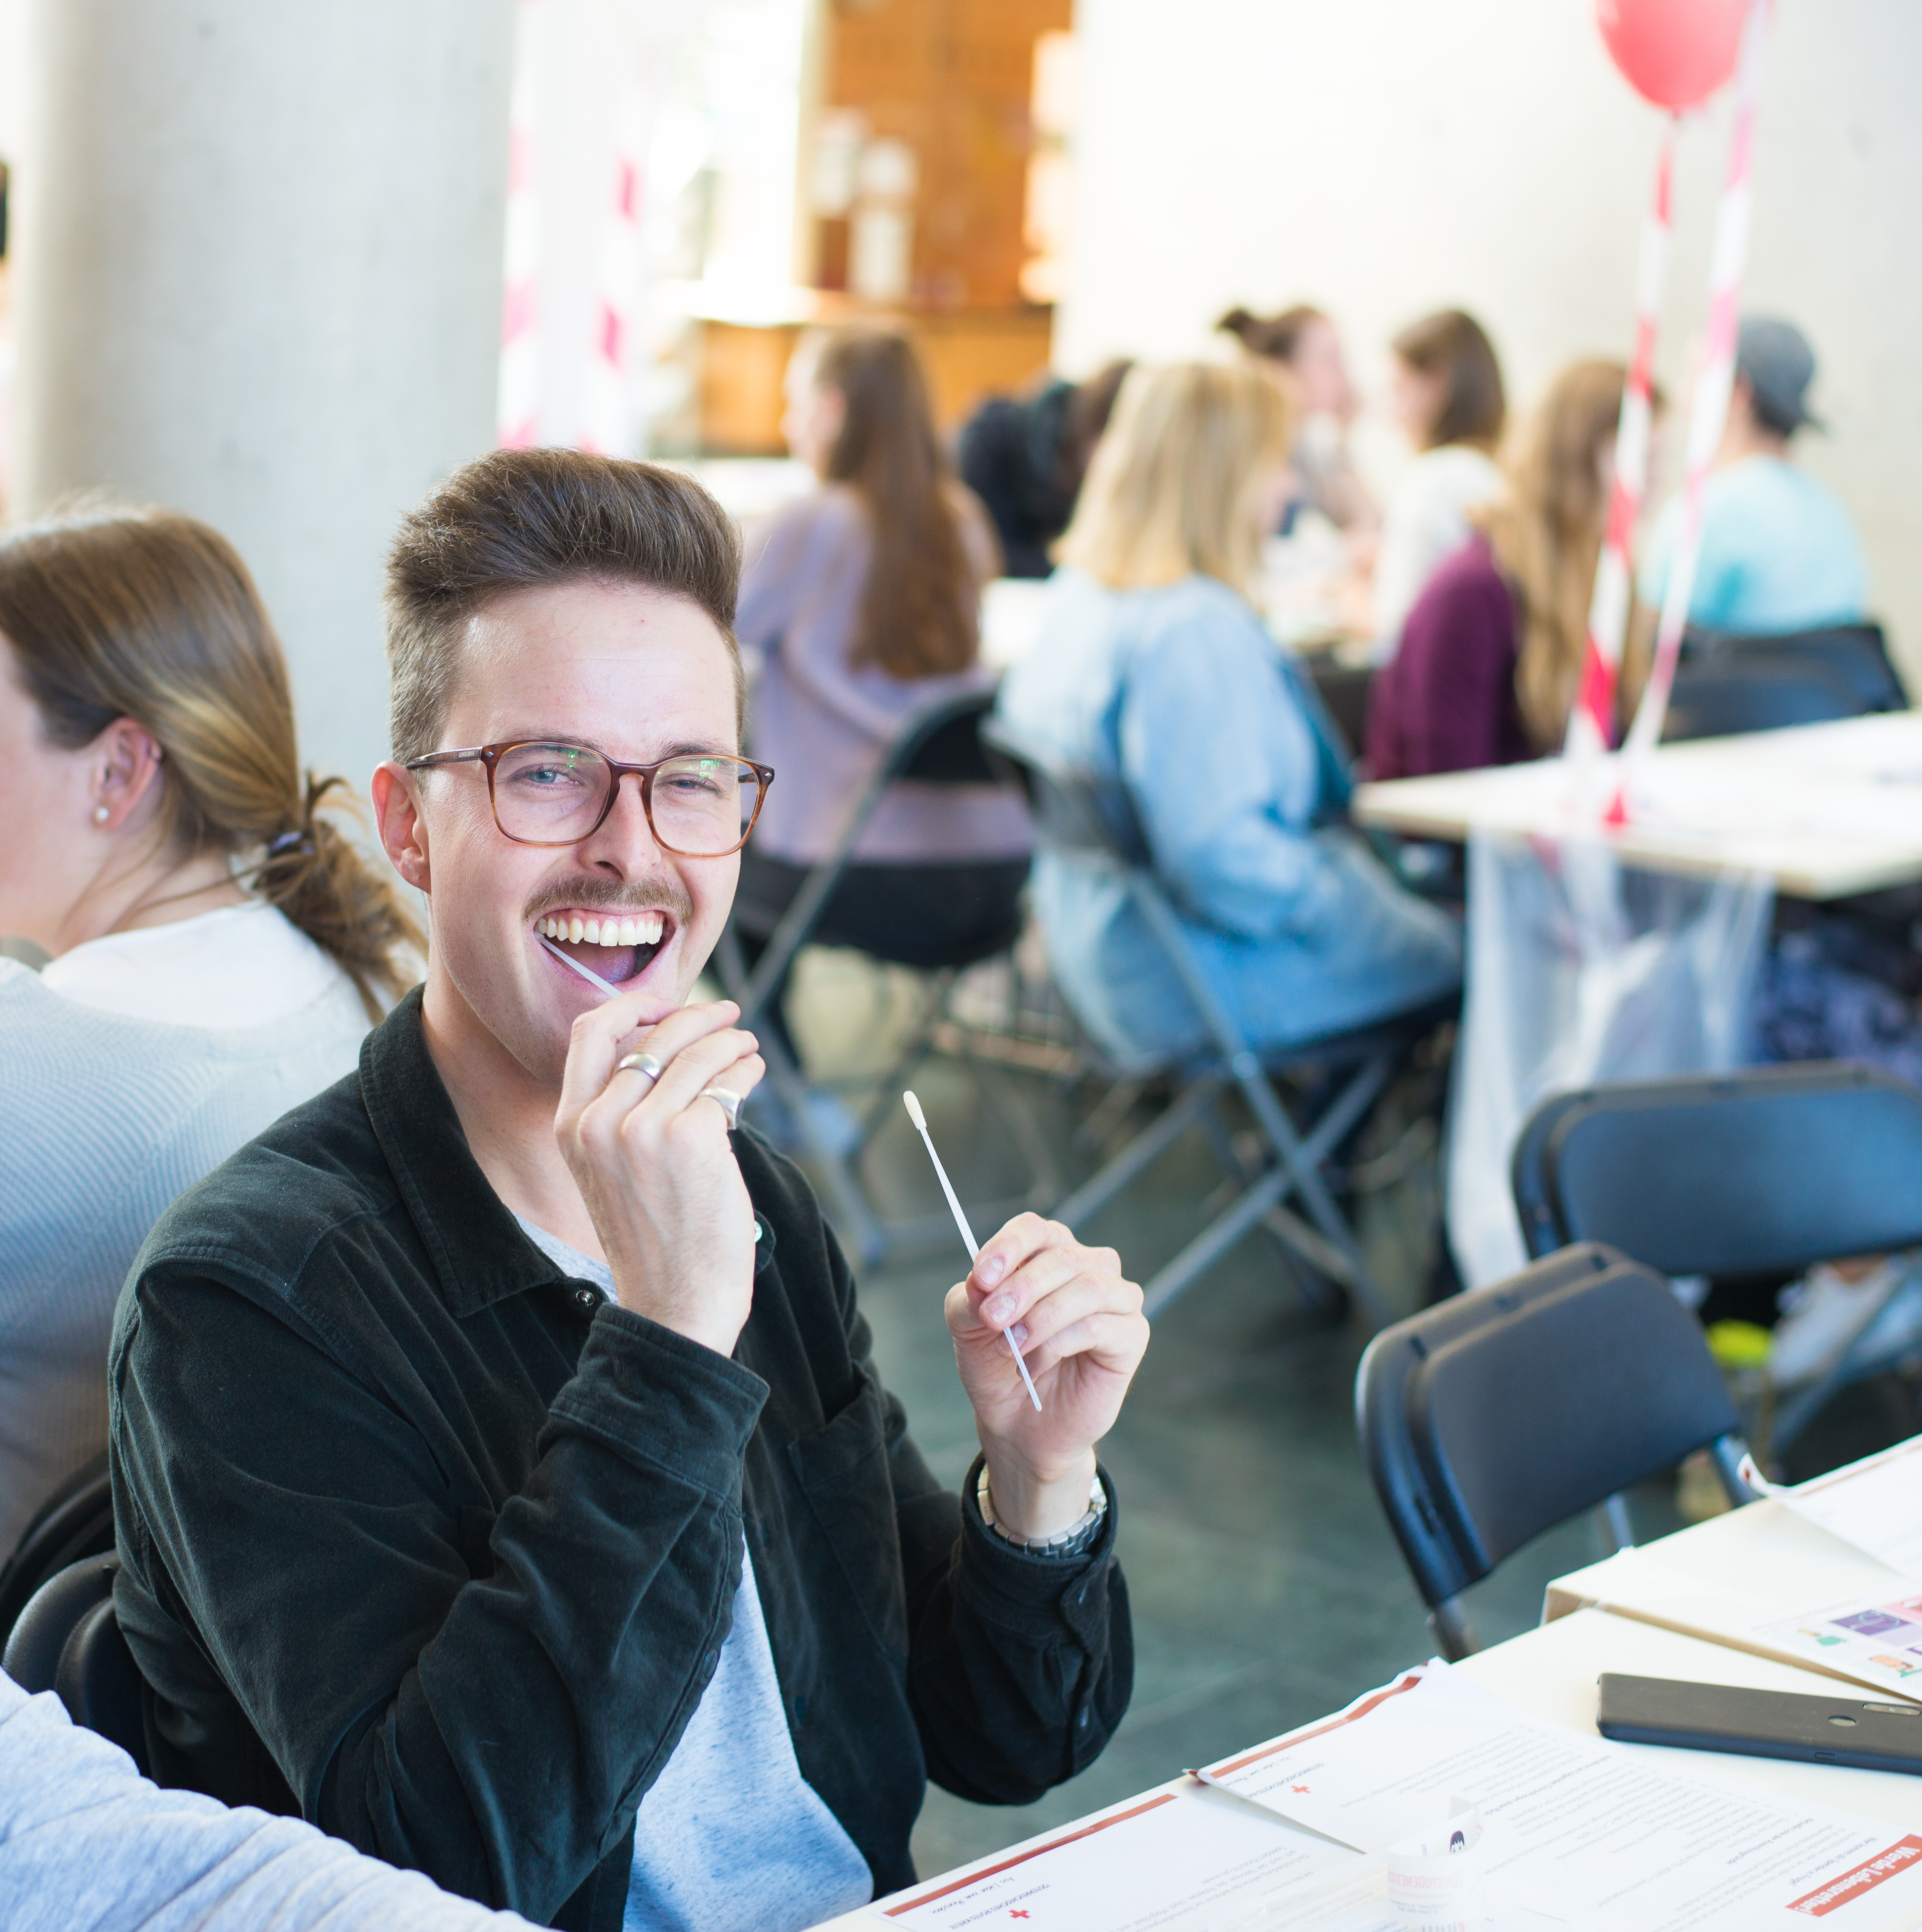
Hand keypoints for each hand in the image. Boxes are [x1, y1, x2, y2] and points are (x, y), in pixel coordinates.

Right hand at [554, 991, 763, 1355]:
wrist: (675, 1303)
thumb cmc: (654, 1241)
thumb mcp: (612, 1172)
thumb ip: (621, 1115)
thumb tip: (671, 1054)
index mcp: (571, 1127)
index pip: (590, 1034)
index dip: (633, 1007)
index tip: (667, 1004)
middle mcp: (600, 1121)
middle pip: (654, 1034)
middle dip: (698, 1016)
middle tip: (727, 1016)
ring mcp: (645, 1128)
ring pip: (697, 1053)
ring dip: (731, 1041)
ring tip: (747, 1047)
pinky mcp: (693, 1137)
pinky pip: (726, 1082)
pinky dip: (745, 1070)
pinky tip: (752, 1074)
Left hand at [943, 1214, 1147, 1540]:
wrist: (1018, 1424)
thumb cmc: (996, 1366)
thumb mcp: (967, 1329)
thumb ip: (968, 1300)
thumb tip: (980, 1283)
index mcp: (1047, 1253)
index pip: (1034, 1229)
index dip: (1008, 1247)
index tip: (980, 1278)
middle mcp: (1087, 1266)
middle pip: (1061, 1256)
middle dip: (1021, 1287)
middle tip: (992, 1319)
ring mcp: (1115, 1299)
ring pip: (1088, 1287)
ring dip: (1042, 1316)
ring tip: (1012, 1347)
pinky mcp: (1131, 1334)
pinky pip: (1100, 1326)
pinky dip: (1060, 1344)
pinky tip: (1035, 1366)